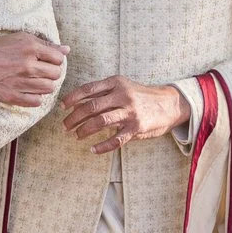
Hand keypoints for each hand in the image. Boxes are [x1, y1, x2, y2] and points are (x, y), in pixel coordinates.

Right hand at [0, 32, 66, 107]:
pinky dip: (35, 97)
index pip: (58, 59)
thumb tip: (66, 49)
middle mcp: (27, 64)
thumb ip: (45, 44)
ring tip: (34, 81)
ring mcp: (21, 82)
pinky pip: (37, 101)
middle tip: (40, 71)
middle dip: (51, 73)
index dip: (54, 60)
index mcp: (30, 47)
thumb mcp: (19, 39)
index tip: (46, 61)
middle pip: (56, 74)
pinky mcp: (13, 96)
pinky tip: (27, 91)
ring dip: (44, 85)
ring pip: (49, 88)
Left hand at [60, 77, 189, 153]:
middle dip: (74, 118)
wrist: (169, 104)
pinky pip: (116, 140)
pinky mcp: (137, 128)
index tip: (62, 107)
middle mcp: (123, 96)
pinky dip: (102, 146)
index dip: (72, 98)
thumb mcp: (123, 86)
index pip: (88, 89)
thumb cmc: (140, 95)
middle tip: (65, 126)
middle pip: (91, 107)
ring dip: (84, 130)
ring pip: (100, 122)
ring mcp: (130, 112)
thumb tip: (77, 103)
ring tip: (76, 136)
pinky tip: (93, 149)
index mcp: (116, 83)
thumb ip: (104, 92)